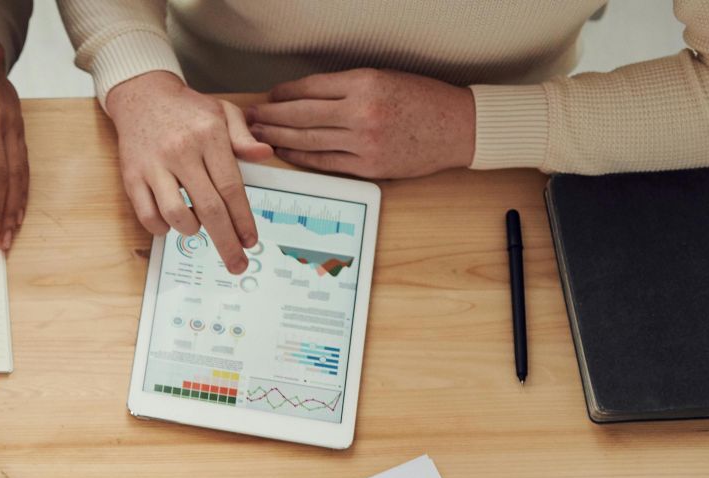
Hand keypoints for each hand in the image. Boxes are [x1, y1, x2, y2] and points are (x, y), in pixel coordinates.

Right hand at [103, 70, 271, 273]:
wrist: (141, 95)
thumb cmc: (185, 109)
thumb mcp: (222, 112)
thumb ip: (243, 137)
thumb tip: (264, 156)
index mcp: (209, 136)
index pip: (231, 187)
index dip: (243, 219)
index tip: (251, 241)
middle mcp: (182, 152)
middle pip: (209, 208)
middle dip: (226, 241)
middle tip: (236, 263)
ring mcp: (154, 166)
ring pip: (177, 215)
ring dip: (192, 230)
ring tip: (197, 227)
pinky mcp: (132, 177)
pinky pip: (147, 215)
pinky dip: (162, 228)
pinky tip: (170, 223)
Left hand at [246, 69, 475, 179]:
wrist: (459, 127)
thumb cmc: (425, 100)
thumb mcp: (386, 78)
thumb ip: (348, 87)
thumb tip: (306, 96)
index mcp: (366, 83)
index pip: (311, 88)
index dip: (284, 94)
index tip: (269, 97)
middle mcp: (362, 112)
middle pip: (301, 115)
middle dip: (270, 117)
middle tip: (249, 118)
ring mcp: (364, 142)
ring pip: (308, 141)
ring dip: (278, 139)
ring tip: (258, 136)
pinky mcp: (367, 167)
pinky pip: (324, 162)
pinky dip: (300, 158)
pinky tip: (285, 153)